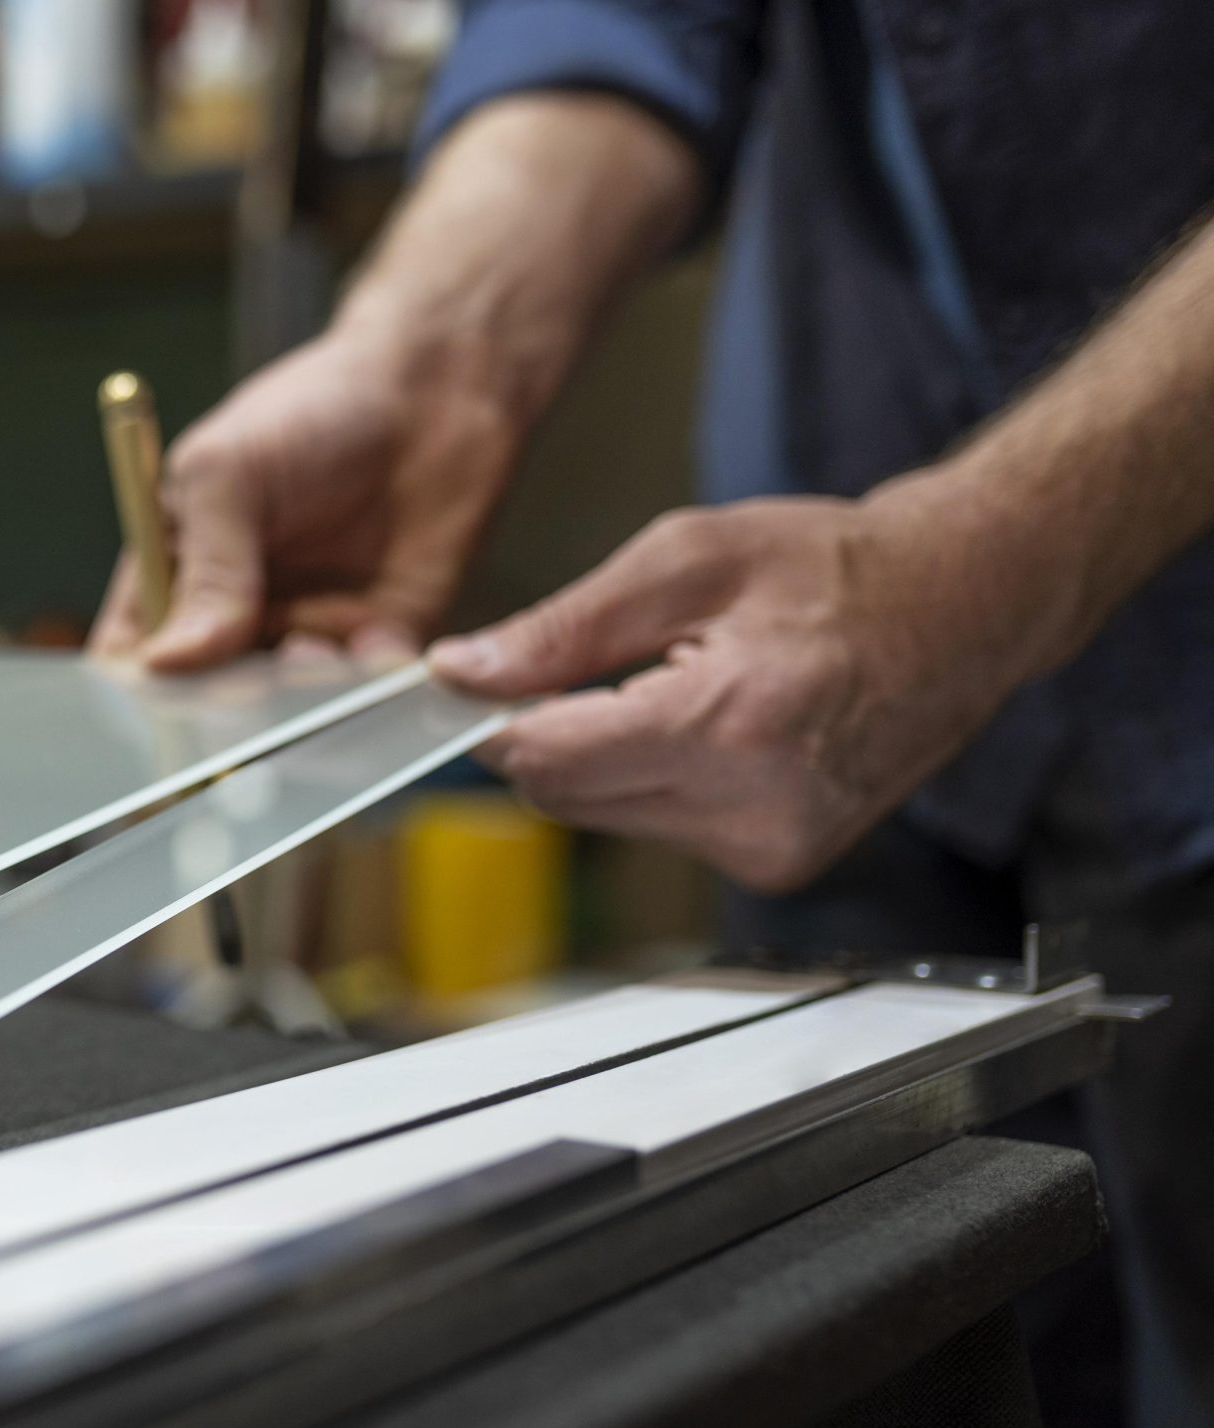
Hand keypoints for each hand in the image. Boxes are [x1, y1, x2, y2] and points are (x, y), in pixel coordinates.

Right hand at [88, 315, 527, 670]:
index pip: (134, 655)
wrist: (433, 388)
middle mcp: (236, 615)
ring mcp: (306, 631)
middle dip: (221, 710)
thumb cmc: (313, 407)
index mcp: (177, 572)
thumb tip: (173, 658)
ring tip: (314, 652)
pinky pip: (365, 694)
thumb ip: (206, 565)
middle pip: (207, 699)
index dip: (136, 693)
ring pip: (287, 707)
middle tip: (242, 694)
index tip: (156, 709)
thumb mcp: (228, 472)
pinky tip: (375, 648)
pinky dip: (367, 689)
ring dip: (297, 701)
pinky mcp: (379, 639)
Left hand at [428, 482, 1042, 892]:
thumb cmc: (837, 568)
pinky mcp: (779, 866)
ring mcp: (771, 848)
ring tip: (674, 686)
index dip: (494, 721)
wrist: (965, 606)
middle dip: (551, 735)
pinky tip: (711, 727)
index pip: (552, 759)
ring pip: (606, 818)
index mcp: (732, 722)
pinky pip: (659, 829)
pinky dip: (655, 781)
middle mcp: (754, 806)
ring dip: (606, 758)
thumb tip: (465, 670)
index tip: (467, 689)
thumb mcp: (687, 559)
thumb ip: (564, 626)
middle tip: (578, 670)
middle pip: (568, 796)